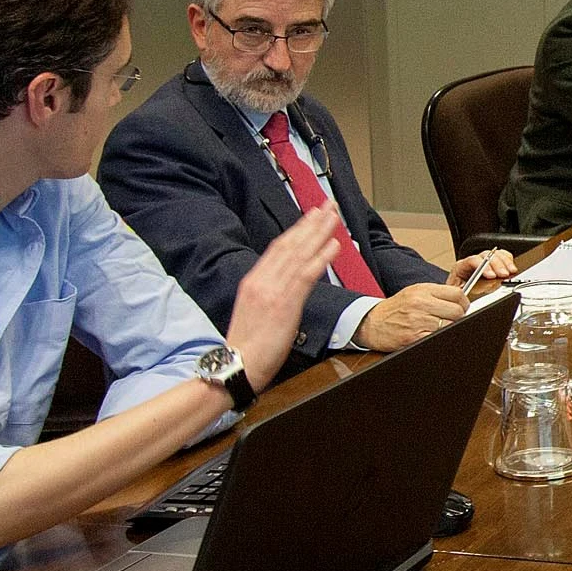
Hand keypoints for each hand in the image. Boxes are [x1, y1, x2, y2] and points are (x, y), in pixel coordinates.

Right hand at [225, 205, 340, 388]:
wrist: (237, 365)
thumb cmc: (247, 346)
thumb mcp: (254, 312)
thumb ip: (269, 294)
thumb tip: (287, 286)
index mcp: (253, 280)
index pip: (278, 248)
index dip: (297, 229)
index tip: (312, 215)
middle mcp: (262, 279)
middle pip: (290, 244)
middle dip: (312, 222)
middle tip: (328, 205)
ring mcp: (273, 290)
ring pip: (300, 254)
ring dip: (319, 232)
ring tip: (334, 216)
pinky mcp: (284, 303)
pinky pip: (306, 275)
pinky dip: (321, 258)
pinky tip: (333, 245)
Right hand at [354, 281, 468, 351]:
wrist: (372, 323)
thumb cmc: (396, 308)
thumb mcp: (415, 292)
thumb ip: (437, 294)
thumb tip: (461, 300)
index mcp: (423, 290)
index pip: (457, 294)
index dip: (464, 302)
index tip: (462, 307)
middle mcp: (420, 304)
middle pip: (457, 312)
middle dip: (458, 318)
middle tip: (450, 320)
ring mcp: (417, 321)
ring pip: (450, 326)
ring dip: (448, 329)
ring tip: (437, 328)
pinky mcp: (414, 338)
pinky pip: (437, 339)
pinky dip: (437, 338)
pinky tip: (430, 335)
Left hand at [448, 251, 508, 289]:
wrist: (462, 294)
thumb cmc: (461, 294)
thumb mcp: (462, 294)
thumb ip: (474, 288)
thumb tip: (488, 283)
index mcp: (461, 267)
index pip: (473, 261)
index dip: (484, 267)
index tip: (492, 276)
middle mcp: (473, 261)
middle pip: (487, 255)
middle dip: (498, 265)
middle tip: (505, 275)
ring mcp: (484, 260)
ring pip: (496, 254)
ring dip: (506, 263)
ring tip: (512, 272)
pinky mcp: (494, 263)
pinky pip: (503, 256)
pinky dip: (509, 261)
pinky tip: (511, 268)